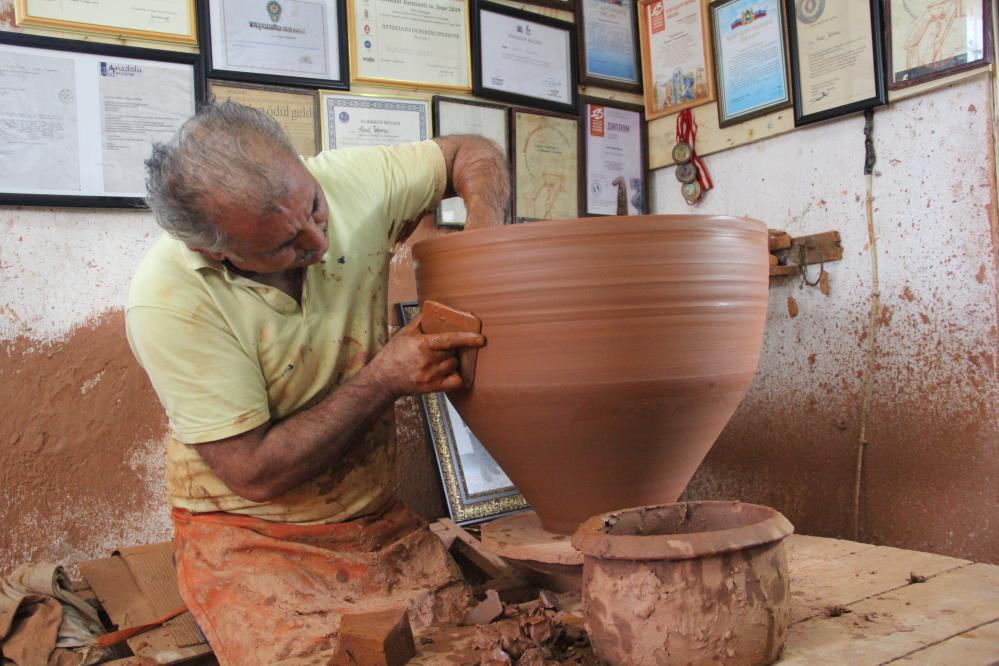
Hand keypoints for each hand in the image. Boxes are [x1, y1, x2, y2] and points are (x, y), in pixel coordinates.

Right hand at [367, 313, 485, 397]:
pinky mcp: (432, 387)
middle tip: (441, 348)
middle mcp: (427, 361)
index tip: (480, 338)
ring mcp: (430, 375)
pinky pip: (454, 381)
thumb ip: (420, 321)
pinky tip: (449, 372)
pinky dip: (456, 376)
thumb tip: (434, 310)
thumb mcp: (404, 333)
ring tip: (438, 360)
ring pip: (453, 365)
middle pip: (452, 352)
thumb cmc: (394, 354)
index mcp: (422, 344)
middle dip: (451, 349)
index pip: (449, 339)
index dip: (467, 338)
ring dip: (451, 361)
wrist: (383, 378)